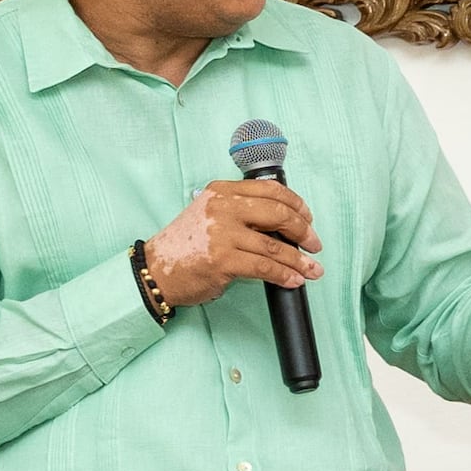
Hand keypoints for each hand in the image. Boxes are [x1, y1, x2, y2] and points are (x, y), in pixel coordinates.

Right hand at [144, 176, 320, 306]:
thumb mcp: (210, 215)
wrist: (156, 270)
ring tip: (313, 270)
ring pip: (275, 246)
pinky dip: (284, 275)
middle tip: (315, 244)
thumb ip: (241, 211)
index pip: (270, 190)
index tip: (308, 218)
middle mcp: (223, 208)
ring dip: (300, 260)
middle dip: (303, 231)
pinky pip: (264, 268)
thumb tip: (284, 224)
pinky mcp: (223, 260)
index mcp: (222, 191)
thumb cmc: (186, 246)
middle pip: (278, 213)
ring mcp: (222, 234)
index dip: (296, 204)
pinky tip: (294, 280)